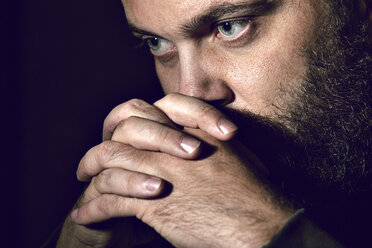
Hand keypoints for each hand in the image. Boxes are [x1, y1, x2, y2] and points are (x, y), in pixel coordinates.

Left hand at [71, 94, 293, 247]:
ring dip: (90, 171)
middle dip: (102, 145)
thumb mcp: (236, 154)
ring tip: (83, 182)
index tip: (122, 133)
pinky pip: (111, 200)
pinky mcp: (153, 204)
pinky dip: (93, 208)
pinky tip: (84, 214)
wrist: (258, 223)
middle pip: (122, 132)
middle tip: (90, 161)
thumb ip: (212, 141)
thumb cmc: (254, 191)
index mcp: (190, 131)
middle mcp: (170, 146)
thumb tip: (202, 139)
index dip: (131, 119)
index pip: (150, 110)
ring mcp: (160, 173)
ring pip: (110, 162)